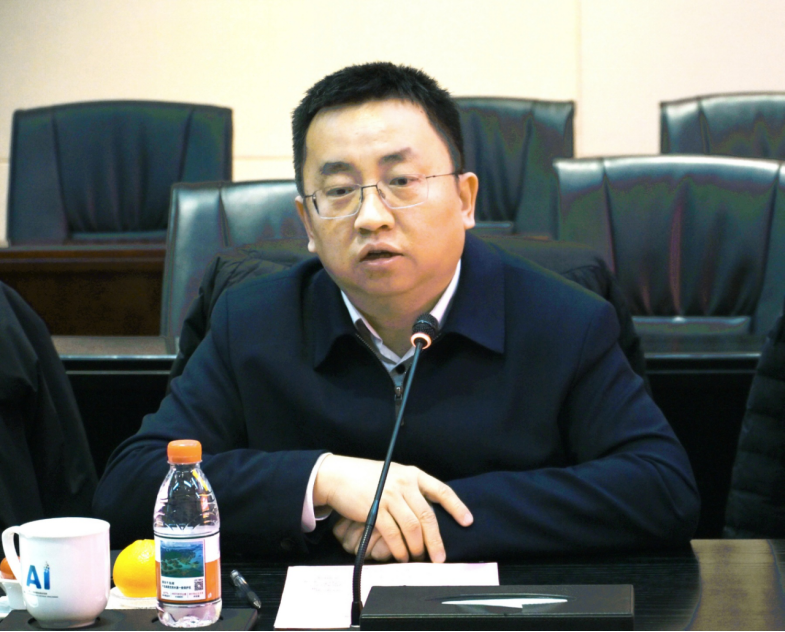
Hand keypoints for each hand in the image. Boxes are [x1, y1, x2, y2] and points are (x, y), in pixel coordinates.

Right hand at [313, 455, 472, 562]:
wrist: (338, 475)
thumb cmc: (366, 477)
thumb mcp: (393, 475)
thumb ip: (410, 490)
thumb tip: (426, 515)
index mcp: (412, 474)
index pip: (441, 490)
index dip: (456, 507)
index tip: (467, 522)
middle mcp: (404, 483)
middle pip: (428, 516)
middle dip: (436, 540)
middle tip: (440, 557)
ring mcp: (390, 496)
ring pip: (412, 527)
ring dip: (417, 547)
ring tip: (417, 557)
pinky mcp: (376, 509)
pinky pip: (394, 533)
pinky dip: (400, 548)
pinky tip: (402, 555)